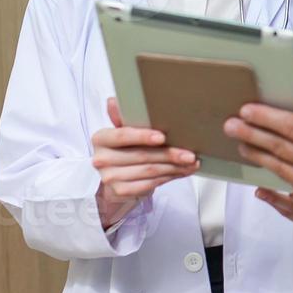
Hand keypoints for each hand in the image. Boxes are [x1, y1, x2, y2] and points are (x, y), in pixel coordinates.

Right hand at [92, 98, 198, 228]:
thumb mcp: (123, 132)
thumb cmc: (123, 150)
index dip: (142, 136)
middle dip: (169, 154)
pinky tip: (181, 172)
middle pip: (141, 155)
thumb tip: (114, 101)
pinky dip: (169, 178)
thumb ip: (122, 118)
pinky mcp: (120, 191)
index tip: (162, 137)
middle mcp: (101, 159)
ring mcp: (109, 177)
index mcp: (100, 138)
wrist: (115, 178)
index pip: (122, 135)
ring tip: (191, 162)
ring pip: (149, 171)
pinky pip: (150, 184)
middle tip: (189, 154)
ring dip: (174, 167)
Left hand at [225, 106, 292, 226]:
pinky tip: (258, 183)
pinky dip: (270, 188)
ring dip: (256, 154)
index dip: (267, 117)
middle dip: (251, 133)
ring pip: (278, 168)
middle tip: (231, 124)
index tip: (248, 110)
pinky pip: (287, 195)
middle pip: (278, 146)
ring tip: (240, 142)